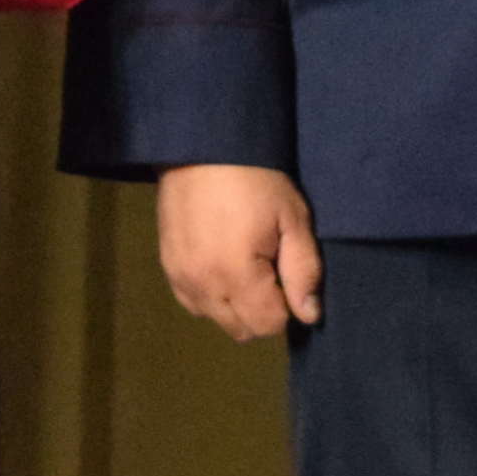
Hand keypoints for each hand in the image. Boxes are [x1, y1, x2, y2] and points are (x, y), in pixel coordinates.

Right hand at [157, 162, 324, 339]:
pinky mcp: (167, 266)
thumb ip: (303, 271)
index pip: (268, 325)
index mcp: (237, 274)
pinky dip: (210, 295)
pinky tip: (220, 265)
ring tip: (244, 266)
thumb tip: (309, 314)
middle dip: (261, 311)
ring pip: (215, 318)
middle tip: (269, 270)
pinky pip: (193, 302)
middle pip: (241, 329)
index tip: (287, 275)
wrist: (204, 145)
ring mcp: (180, 277)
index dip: (287, 307)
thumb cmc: (256, 179)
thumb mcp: (292, 218)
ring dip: (234, 306)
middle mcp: (203, 284)